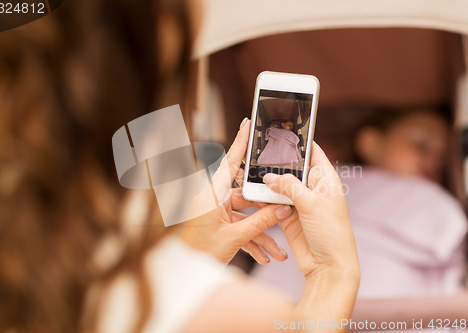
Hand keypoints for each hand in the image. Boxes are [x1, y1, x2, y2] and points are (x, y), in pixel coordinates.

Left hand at [180, 119, 296, 264]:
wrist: (185, 271)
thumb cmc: (199, 252)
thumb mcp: (234, 237)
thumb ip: (260, 222)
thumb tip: (281, 209)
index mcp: (212, 194)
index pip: (230, 162)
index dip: (240, 142)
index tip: (248, 123)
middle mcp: (214, 199)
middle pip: (247, 195)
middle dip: (266, 210)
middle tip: (283, 208)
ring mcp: (217, 212)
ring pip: (247, 216)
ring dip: (262, 234)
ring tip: (277, 252)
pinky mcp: (219, 224)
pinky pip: (240, 227)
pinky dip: (252, 241)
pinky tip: (265, 256)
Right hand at [263, 142, 358, 277]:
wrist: (328, 266)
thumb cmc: (331, 232)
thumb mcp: (311, 203)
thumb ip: (289, 186)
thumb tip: (268, 177)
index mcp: (325, 179)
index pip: (313, 152)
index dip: (299, 140)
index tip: (283, 130)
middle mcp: (312, 189)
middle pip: (291, 168)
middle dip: (275, 162)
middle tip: (256, 152)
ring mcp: (299, 203)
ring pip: (279, 185)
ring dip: (265, 181)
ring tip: (248, 171)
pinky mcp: (288, 216)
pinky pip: (272, 202)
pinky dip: (262, 198)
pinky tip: (250, 191)